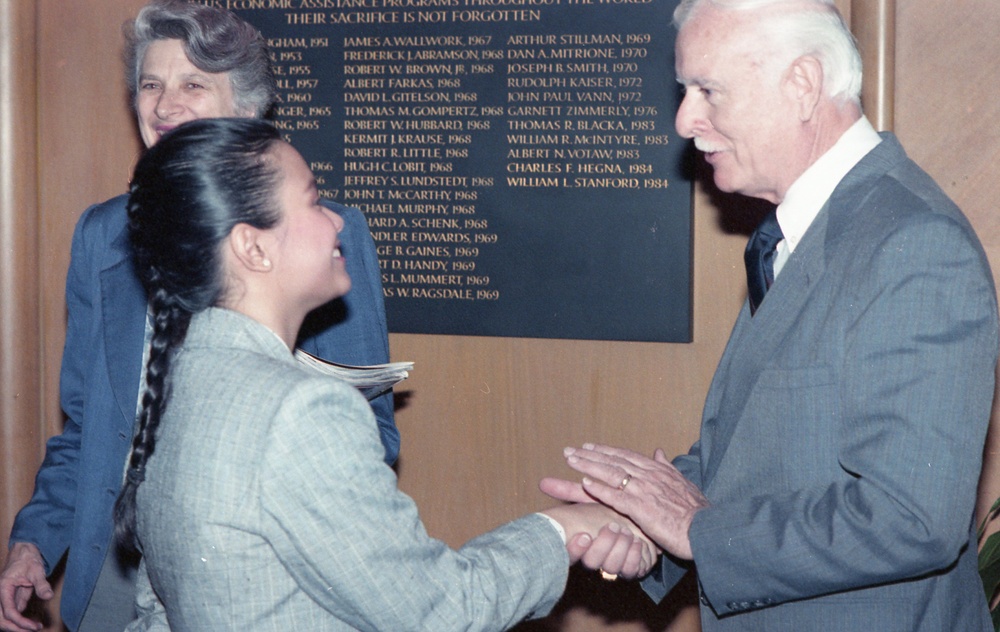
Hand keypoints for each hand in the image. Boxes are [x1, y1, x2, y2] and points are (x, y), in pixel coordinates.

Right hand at [0, 543, 51, 631]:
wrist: (25, 549)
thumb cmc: (28, 558)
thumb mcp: (37, 570)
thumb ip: (41, 584)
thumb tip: (48, 596)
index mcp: (4, 588)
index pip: (9, 612)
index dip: (20, 622)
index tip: (33, 627)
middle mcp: (2, 594)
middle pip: (3, 618)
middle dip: (16, 628)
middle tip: (32, 630)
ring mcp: (6, 596)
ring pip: (6, 616)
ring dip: (17, 625)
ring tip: (33, 627)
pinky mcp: (13, 596)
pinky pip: (13, 611)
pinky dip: (20, 619)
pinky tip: (31, 623)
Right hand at [542, 503, 658, 578]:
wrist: (648, 521)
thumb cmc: (617, 508)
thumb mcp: (594, 501)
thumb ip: (572, 493)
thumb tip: (542, 482)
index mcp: (584, 545)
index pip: (573, 554)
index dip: (575, 548)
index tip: (583, 535)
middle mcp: (598, 559)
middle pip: (593, 563)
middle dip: (603, 545)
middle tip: (612, 527)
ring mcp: (616, 565)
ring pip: (613, 566)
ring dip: (619, 548)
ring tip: (626, 532)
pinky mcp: (635, 568)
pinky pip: (633, 570)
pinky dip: (635, 556)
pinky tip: (639, 542)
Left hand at [547, 444, 708, 559]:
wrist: (706, 529)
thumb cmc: (696, 511)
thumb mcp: (683, 483)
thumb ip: (667, 467)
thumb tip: (659, 452)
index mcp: (657, 470)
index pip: (625, 456)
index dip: (605, 451)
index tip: (588, 447)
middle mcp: (648, 476)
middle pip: (613, 461)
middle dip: (589, 455)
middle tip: (569, 451)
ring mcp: (644, 490)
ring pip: (610, 473)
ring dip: (588, 465)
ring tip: (570, 460)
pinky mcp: (641, 508)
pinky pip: (615, 496)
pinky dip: (600, 488)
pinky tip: (585, 483)